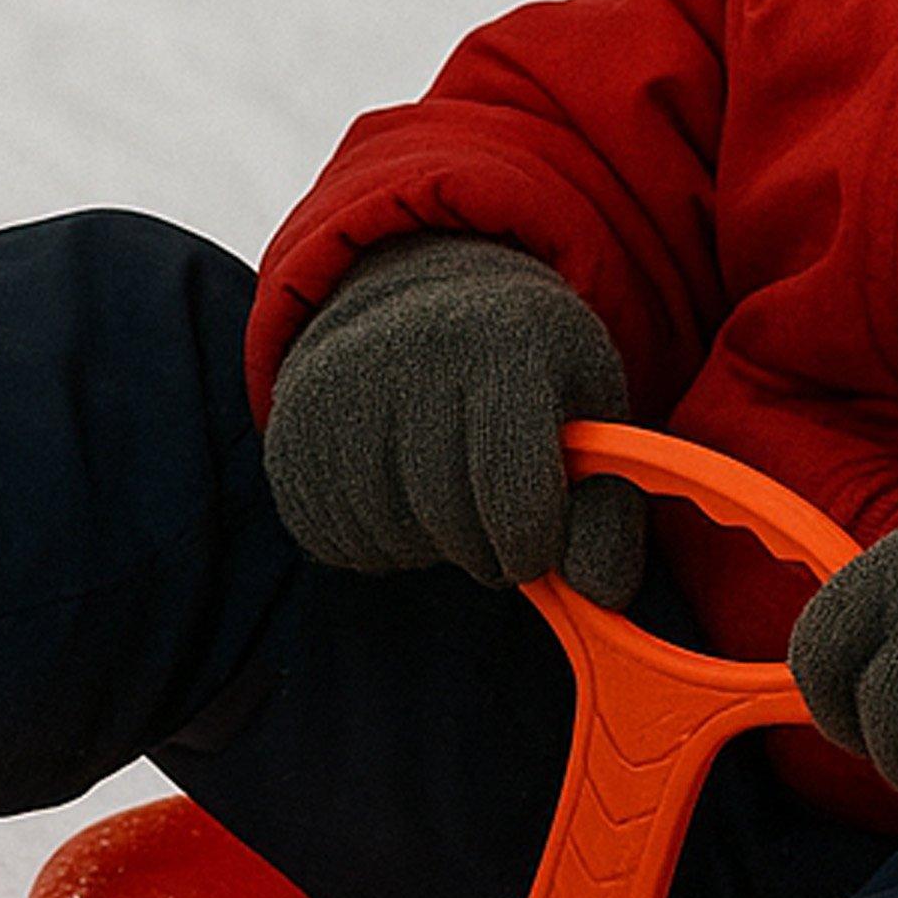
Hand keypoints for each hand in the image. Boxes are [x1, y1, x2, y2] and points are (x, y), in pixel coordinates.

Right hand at [262, 232, 646, 604]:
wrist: (420, 303)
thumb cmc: (525, 367)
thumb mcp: (590, 411)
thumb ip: (609, 506)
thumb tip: (602, 594)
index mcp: (503, 343)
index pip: (516, 501)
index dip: (536, 544)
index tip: (540, 532)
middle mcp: (409, 354)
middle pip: (450, 524)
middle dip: (486, 547)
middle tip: (495, 515)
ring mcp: (336, 389)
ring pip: (389, 537)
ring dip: (428, 543)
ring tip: (445, 488)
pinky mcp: (288, 429)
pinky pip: (332, 538)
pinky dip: (373, 540)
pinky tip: (396, 490)